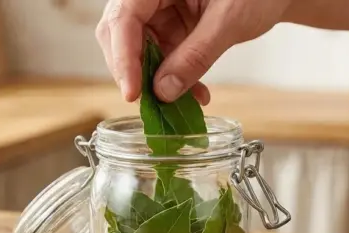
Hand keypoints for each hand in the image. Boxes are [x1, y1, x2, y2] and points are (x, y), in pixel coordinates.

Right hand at [95, 0, 290, 103]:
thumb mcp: (228, 21)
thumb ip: (195, 55)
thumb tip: (163, 92)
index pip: (124, 17)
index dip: (123, 57)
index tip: (133, 93)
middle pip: (120, 34)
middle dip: (134, 72)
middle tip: (150, 103)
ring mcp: (159, 11)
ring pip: (139, 51)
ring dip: (156, 82)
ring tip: (180, 104)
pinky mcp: (171, 28)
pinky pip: (161, 57)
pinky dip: (173, 79)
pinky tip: (193, 95)